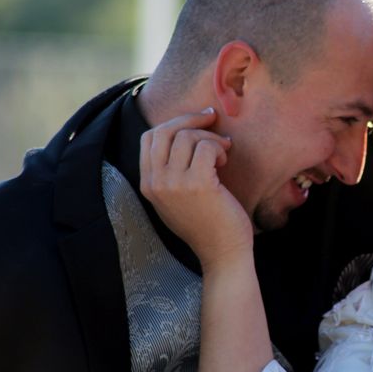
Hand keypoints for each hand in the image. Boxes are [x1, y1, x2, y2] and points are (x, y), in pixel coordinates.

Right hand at [139, 107, 251, 272]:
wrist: (223, 253)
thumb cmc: (207, 222)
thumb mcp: (178, 196)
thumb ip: (172, 169)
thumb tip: (187, 129)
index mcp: (148, 184)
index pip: (150, 137)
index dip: (174, 123)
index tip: (198, 120)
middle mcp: (156, 182)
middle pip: (165, 130)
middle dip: (192, 119)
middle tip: (213, 118)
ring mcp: (174, 184)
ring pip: (187, 136)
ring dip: (210, 138)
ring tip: (223, 152)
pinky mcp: (197, 184)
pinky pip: (206, 147)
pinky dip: (219, 148)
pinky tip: (224, 162)